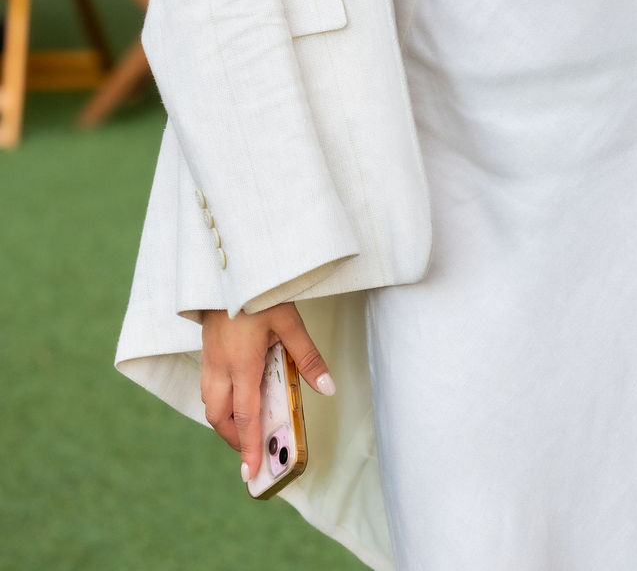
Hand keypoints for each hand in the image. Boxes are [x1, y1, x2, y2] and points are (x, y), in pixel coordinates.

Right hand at [200, 301, 334, 483]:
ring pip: (210, 403)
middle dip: (235, 438)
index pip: (245, 416)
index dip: (249, 447)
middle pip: (220, 417)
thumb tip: (327, 388)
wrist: (227, 266)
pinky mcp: (206, 349)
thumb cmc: (260, 290)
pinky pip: (208, 387)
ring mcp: (209, 359)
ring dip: (225, 421)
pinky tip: (236, 396)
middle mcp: (220, 367)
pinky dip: (220, 402)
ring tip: (246, 427)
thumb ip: (308, 356)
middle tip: (253, 451)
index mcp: (242, 363)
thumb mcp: (289, 321)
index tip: (250, 473)